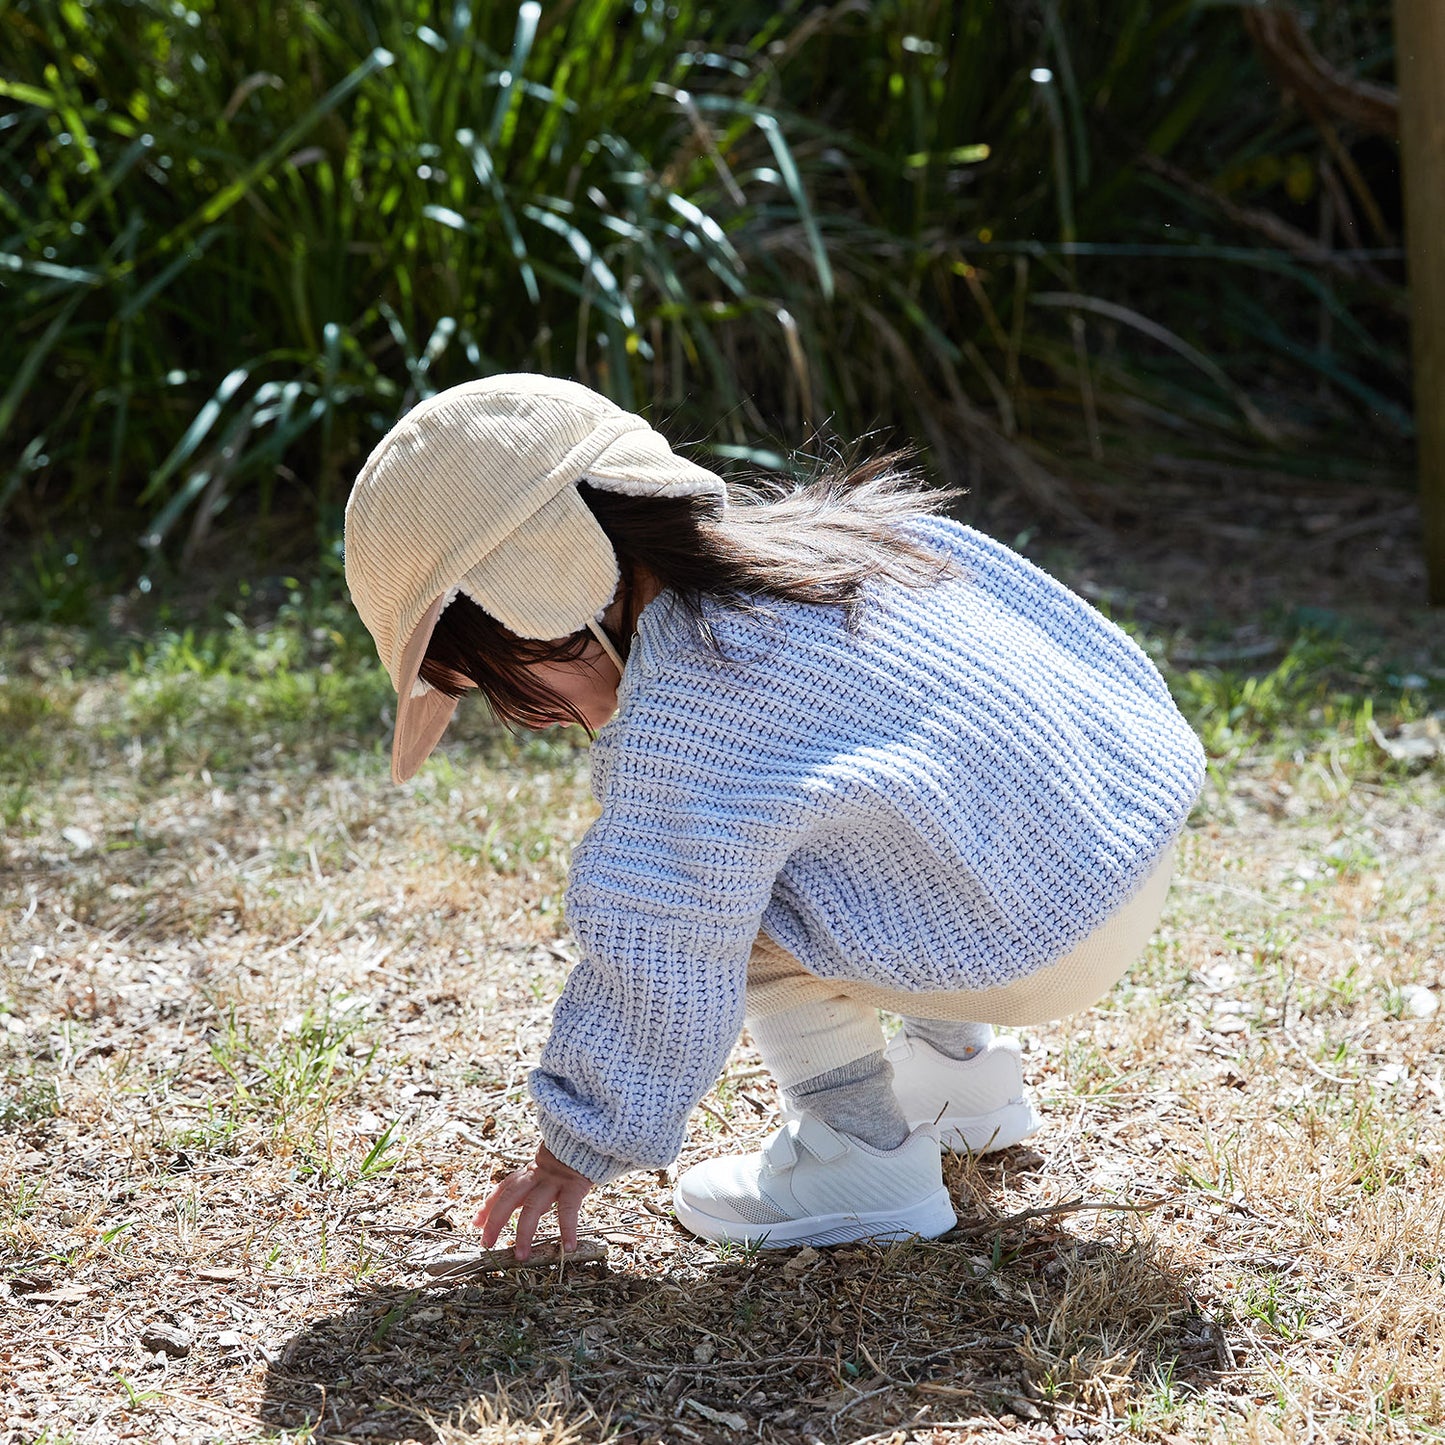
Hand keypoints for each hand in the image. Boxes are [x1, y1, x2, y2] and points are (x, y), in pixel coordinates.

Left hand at [474, 1143, 593, 1258]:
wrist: (591, 1134)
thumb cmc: (574, 1151)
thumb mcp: (550, 1163)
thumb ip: (537, 1178)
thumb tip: (525, 1199)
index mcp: (531, 1171)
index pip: (505, 1188)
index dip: (489, 1205)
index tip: (476, 1222)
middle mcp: (538, 1175)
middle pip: (510, 1197)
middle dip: (496, 1220)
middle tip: (486, 1243)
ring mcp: (555, 1180)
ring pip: (533, 1207)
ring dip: (524, 1233)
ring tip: (521, 1256)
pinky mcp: (575, 1184)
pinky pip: (568, 1210)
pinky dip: (567, 1229)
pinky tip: (568, 1247)